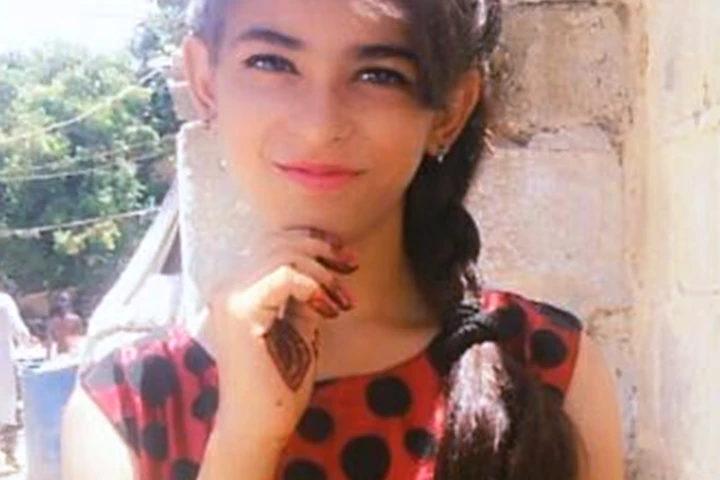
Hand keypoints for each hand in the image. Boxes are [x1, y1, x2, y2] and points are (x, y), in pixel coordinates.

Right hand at [200, 227, 357, 446]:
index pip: (275, 244)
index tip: (347, 263)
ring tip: (342, 302)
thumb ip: (304, 295)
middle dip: (323, 249)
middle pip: (279, 241)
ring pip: (283, 254)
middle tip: (352, 269)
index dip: (315, 243)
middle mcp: (229, 288)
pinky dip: (314, 286)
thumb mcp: (299, 327)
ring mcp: (231, 298)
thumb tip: (326, 266)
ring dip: (323, 273)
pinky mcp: (241, 312)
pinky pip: (284, 276)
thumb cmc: (281, 384)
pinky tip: (330, 310)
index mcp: (240, 289)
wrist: (260, 427)